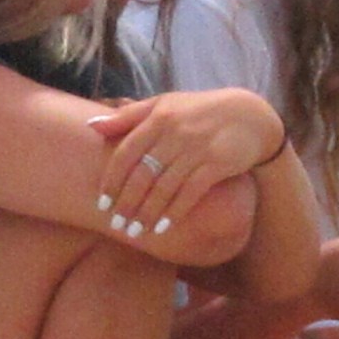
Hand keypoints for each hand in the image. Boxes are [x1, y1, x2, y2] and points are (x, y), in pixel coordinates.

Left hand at [87, 89, 283, 237]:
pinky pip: (190, 193)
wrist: (249, 115)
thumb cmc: (199, 111)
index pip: (126, 153)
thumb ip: (128, 116)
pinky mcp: (217, 163)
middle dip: (127, 204)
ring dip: (147, 213)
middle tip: (116, 226)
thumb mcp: (164, 105)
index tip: (101, 204)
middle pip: (142, 175)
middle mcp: (175, 132)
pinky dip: (175, 212)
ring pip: (165, 187)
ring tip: (136, 232)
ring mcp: (197, 148)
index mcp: (158, 117)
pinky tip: (163, 227)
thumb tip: (90, 126)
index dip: (112, 181)